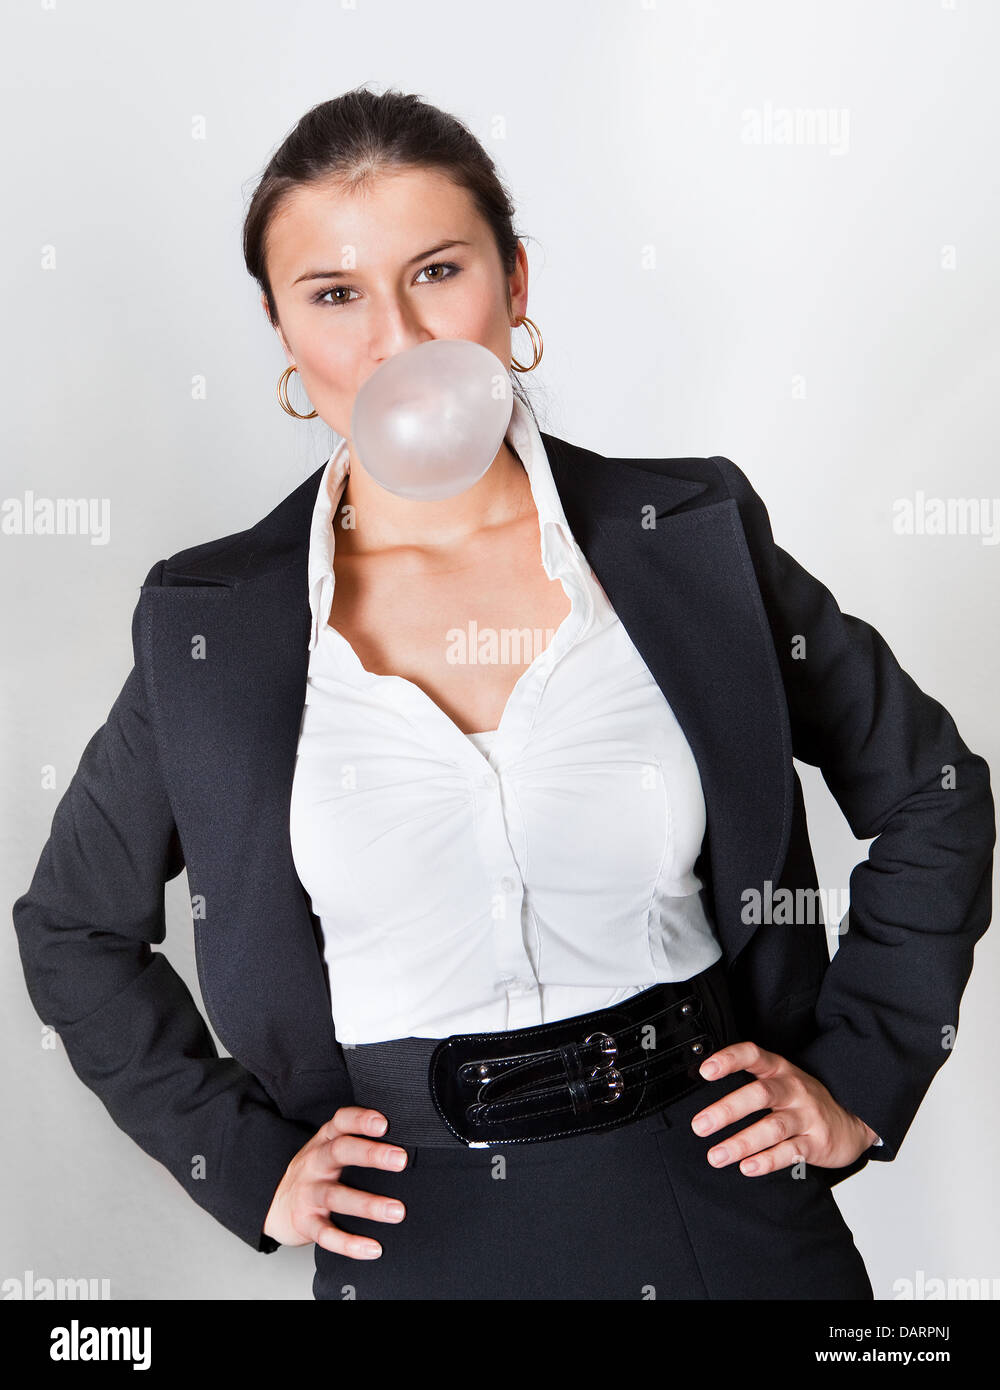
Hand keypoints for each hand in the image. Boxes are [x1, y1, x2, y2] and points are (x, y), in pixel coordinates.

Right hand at [262, 1107, 407, 1256]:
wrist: (275, 1204)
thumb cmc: (318, 1172)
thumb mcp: (330, 1148)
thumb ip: (359, 1141)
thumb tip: (410, 1141)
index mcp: (325, 1141)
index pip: (340, 1122)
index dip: (360, 1119)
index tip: (384, 1123)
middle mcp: (315, 1163)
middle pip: (339, 1152)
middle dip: (370, 1154)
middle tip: (401, 1160)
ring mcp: (308, 1193)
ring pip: (336, 1196)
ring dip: (368, 1204)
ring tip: (397, 1212)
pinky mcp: (305, 1222)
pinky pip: (326, 1235)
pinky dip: (349, 1244)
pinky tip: (373, 1249)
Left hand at [689, 1040, 878, 1175]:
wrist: (852, 1121)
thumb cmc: (803, 1101)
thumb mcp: (780, 1081)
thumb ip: (749, 1082)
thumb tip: (700, 1093)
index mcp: (780, 1070)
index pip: (753, 1055)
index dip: (729, 1059)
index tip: (705, 1071)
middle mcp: (794, 1089)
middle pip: (760, 1094)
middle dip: (727, 1110)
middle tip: (700, 1126)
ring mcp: (808, 1115)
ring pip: (773, 1127)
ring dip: (742, 1143)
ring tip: (716, 1156)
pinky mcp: (818, 1142)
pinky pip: (791, 1152)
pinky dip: (768, 1161)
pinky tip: (748, 1167)